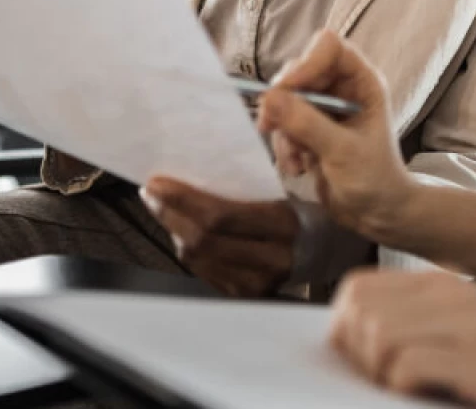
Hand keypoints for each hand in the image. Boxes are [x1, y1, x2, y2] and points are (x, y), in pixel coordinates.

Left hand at [141, 177, 298, 296]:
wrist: (324, 250)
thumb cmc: (296, 213)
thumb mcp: (277, 193)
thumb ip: (237, 191)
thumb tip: (185, 180)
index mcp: (282, 225)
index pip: (219, 215)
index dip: (181, 200)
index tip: (156, 183)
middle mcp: (271, 260)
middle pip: (202, 240)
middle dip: (169, 214)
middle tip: (151, 193)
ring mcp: (258, 284)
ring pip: (197, 259)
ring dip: (172, 231)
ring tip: (161, 208)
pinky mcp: (246, 296)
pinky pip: (203, 272)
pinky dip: (186, 250)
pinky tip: (181, 232)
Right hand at [254, 30, 413, 237]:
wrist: (377, 215)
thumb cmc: (375, 179)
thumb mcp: (342, 151)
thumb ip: (308, 124)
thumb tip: (269, 98)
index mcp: (361, 82)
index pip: (328, 47)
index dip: (305, 63)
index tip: (286, 92)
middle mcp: (341, 88)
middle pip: (298, 71)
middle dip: (284, 103)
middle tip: (271, 127)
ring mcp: (322, 109)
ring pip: (284, 100)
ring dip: (283, 131)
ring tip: (296, 161)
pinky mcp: (307, 129)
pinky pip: (281, 124)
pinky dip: (283, 146)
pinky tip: (297, 168)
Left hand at [329, 270, 475, 408]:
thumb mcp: (470, 327)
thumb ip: (419, 324)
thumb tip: (354, 342)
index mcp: (441, 288)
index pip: (357, 291)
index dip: (343, 328)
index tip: (356, 361)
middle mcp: (450, 300)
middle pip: (358, 311)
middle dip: (354, 352)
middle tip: (376, 382)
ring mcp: (468, 330)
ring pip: (377, 336)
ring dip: (377, 372)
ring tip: (399, 391)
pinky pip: (408, 367)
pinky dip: (402, 385)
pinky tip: (422, 396)